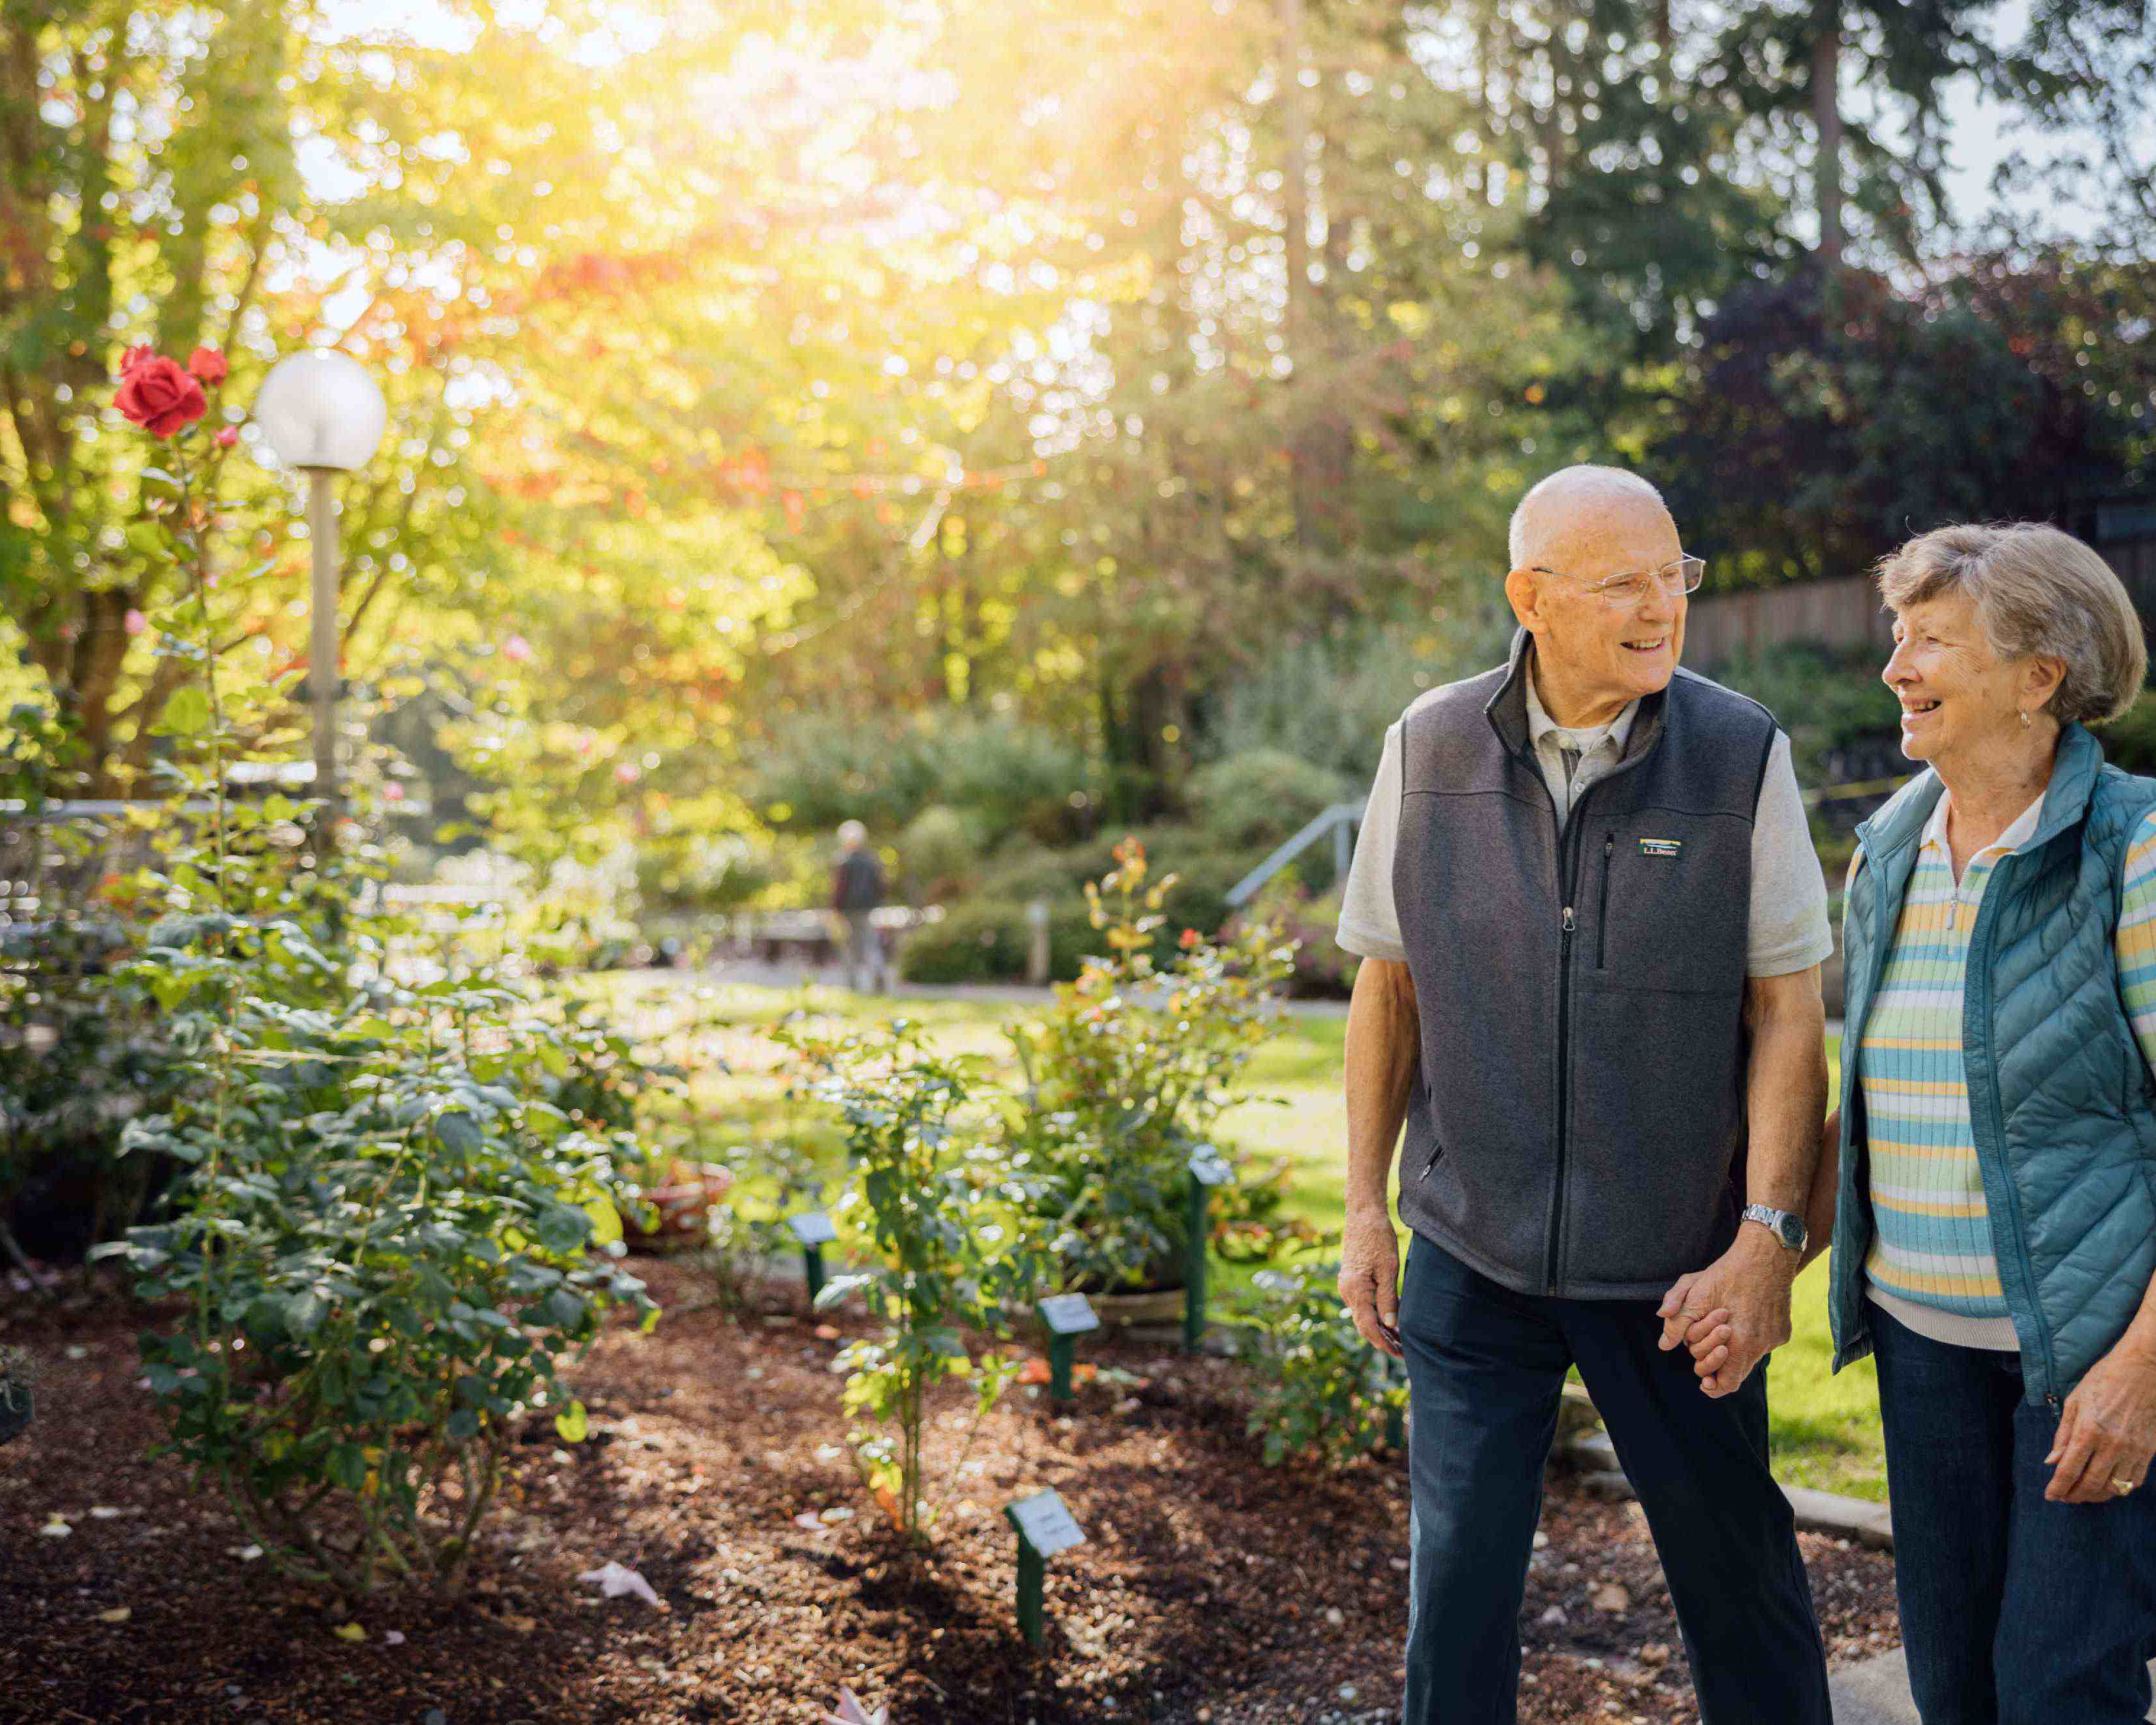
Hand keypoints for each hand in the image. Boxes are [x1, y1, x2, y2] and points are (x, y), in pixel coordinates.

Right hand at [1338, 1207, 1401, 1358]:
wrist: (1363, 1214)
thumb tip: (1391, 1326)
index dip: (1383, 1343)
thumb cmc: (1378, 1238)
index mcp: (1355, 1290)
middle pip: (1364, 1325)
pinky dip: (1375, 1316)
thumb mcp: (1388, 1269)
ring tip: (1400, 1340)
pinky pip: (1363, 1305)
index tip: (1399, 1354)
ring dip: (1380, 1329)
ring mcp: (1347, 1286)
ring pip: (1363, 1316)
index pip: (1368, 1326)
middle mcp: (1347, 1291)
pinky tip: (1391, 1320)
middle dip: (1383, 1340)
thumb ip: (1388, 1299)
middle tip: (1403, 1352)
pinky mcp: (1351, 1280)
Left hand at [1656, 1229, 1795, 1397]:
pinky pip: (1763, 1343)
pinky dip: (1750, 1336)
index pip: (1727, 1383)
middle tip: (1709, 1345)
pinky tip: (1744, 1313)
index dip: (1713, 1385)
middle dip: (1717, 1360)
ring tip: (1725, 1323)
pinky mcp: (1784, 1331)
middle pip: (1736, 1372)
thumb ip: (1678, 1321)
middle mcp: (1762, 1345)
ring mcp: (1775, 1339)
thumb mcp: (1694, 1291)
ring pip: (1749, 1356)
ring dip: (1735, 1347)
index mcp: (1740, 1340)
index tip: (1704, 1381)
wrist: (1766, 1253)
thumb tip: (1664, 1345)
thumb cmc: (1726, 1272)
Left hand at [2045, 1338, 2155, 1503]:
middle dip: (2075, 1495)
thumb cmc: (2103, 1381)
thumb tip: (2051, 1461)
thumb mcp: (2074, 1402)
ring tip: (2084, 1494)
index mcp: (2088, 1431)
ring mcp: (2133, 1450)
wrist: (2143, 1371)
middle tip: (2065, 1498)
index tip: (2050, 1496)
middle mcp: (2111, 1445)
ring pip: (2114, 1487)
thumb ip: (2063, 1435)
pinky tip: (2108, 1486)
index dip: (2058, 1487)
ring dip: (2096, 1495)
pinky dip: (2120, 1489)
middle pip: (2091, 1484)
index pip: (2069, 1470)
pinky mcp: (2148, 1451)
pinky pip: (2135, 1480)